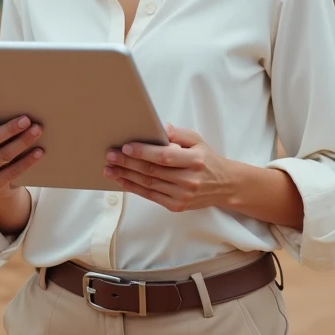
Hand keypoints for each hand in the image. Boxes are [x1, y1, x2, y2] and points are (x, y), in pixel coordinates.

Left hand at [103, 124, 236, 212]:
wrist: (224, 185)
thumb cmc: (207, 160)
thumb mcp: (197, 141)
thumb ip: (178, 134)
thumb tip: (160, 128)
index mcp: (195, 161)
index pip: (164, 156)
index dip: (143, 152)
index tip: (126, 147)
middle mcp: (189, 180)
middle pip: (152, 171)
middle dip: (128, 163)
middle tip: (110, 156)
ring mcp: (182, 195)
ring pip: (148, 184)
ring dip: (126, 176)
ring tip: (110, 168)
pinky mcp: (177, 205)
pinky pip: (151, 196)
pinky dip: (134, 188)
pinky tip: (122, 180)